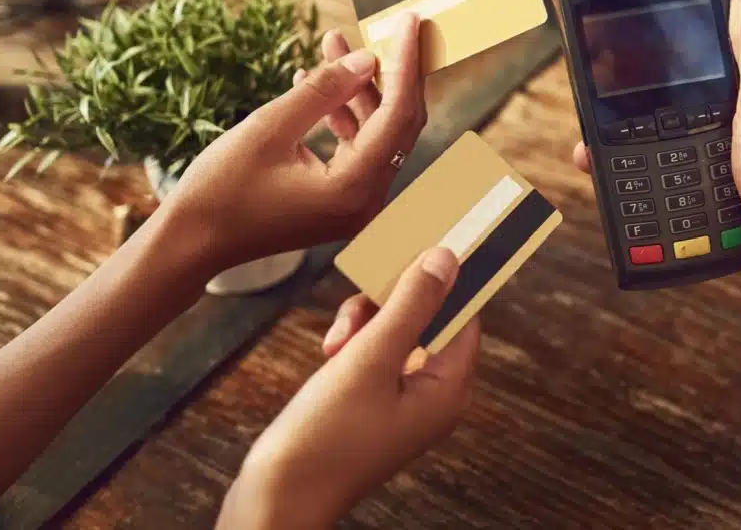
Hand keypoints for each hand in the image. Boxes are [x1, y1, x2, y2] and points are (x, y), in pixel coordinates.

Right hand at [160, 19, 425, 272]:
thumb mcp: (269, 128)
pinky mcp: (340, 200)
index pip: (399, 114)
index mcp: (355, 189)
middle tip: (391, 23)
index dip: (406, 63)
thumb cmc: (221, 190)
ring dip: (357, 88)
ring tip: (332, 42)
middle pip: (398, 124)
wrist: (190, 243)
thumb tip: (367, 58)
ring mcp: (355, 204)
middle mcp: (367, 202)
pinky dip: (341, 115)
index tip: (411, 20)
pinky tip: (313, 82)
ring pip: (376, 132)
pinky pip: (356, 147)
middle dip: (391, 72)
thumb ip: (323, 91)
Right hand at [221, 249, 479, 527]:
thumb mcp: (369, 358)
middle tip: (362, 296)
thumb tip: (447, 259)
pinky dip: (353, 346)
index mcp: (449, 389)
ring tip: (336, 343)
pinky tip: (329, 354)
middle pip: (427, 319)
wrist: (276, 498)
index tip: (421, 242)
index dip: (444, 278)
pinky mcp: (372, 405)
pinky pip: (374, 355)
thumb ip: (411, 304)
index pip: (464, 314)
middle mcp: (434, 396)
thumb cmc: (325, 438)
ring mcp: (403, 403)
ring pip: (395, 332)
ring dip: (365, 323)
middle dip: (391, 302)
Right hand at [574, 0, 740, 315]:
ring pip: (707, 156)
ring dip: (680, 163)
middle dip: (677, 119)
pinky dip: (692, 200)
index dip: (695, 60)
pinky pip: (711, 197)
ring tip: (641, 163)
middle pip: (713, 111)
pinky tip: (673, 199)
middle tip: (632, 122)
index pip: (734, 59)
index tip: (656, 62)